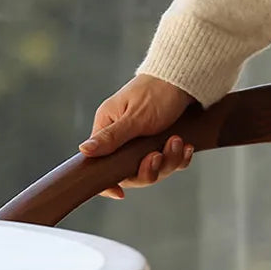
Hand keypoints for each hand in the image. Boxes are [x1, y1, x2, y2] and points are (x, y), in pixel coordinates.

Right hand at [78, 74, 195, 199]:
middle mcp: (124, 138)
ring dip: (168, 160)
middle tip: (159, 155)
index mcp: (108, 129)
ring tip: (177, 142)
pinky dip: (179, 157)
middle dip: (149, 169)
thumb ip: (111, 138)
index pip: (101, 164)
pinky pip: (170, 162)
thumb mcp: (133, 118)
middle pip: (131, 172)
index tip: (120, 192)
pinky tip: (186, 147)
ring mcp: (144, 142)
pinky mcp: (163, 142)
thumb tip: (84, 151)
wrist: (185, 77)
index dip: (109, 182)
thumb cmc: (155, 92)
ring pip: (154, 168)